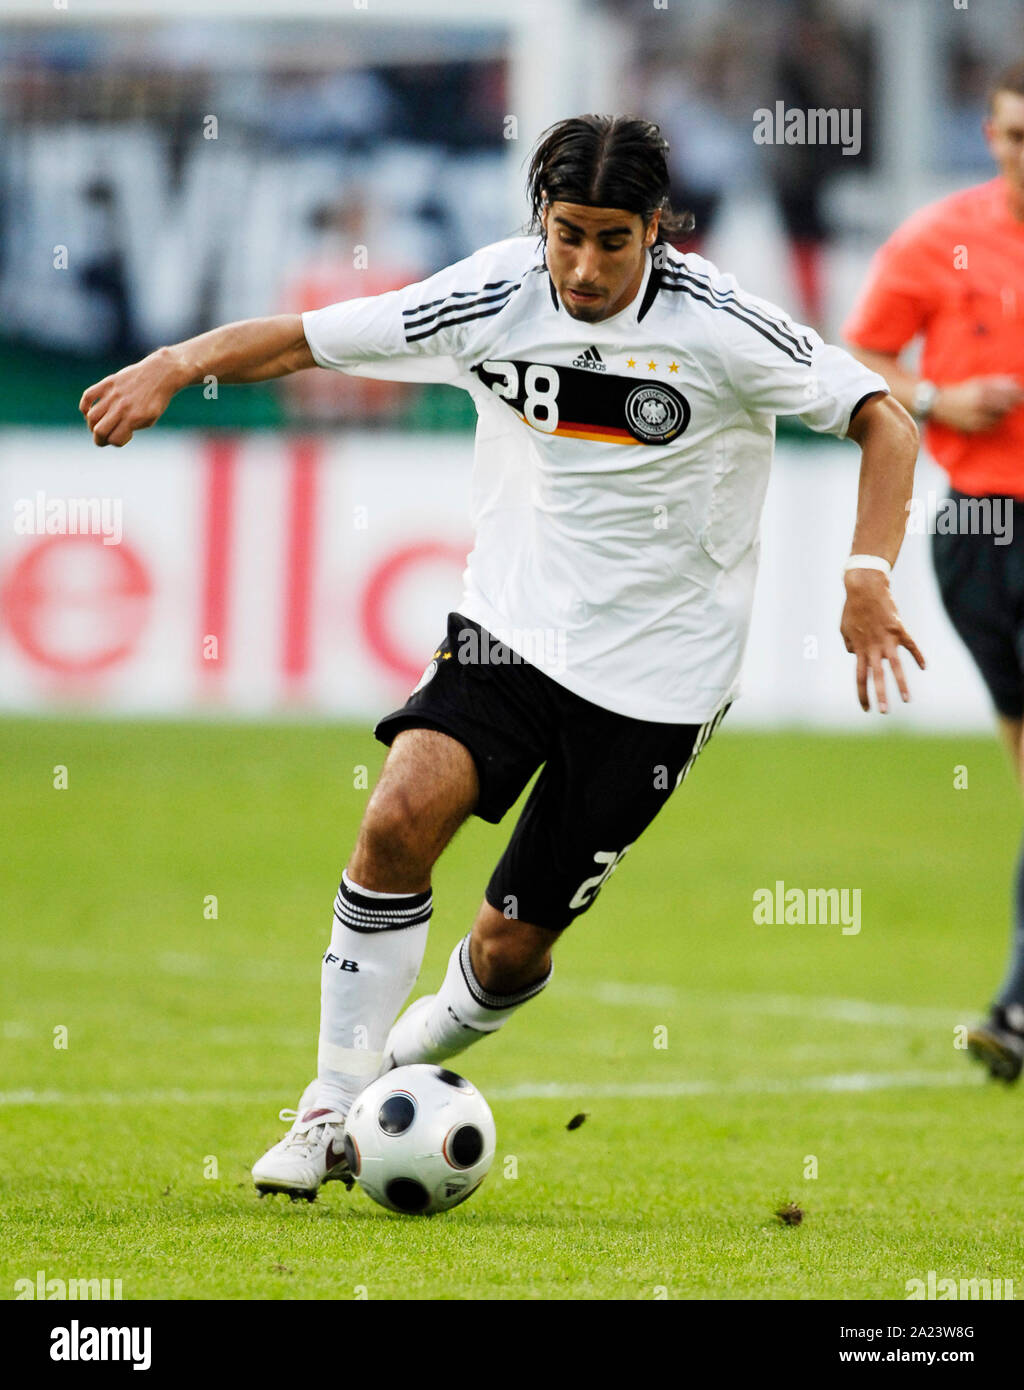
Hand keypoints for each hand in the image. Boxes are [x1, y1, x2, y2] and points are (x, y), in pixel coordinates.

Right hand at [79, 347, 185, 446]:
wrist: (161, 373)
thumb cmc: (156, 400)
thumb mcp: (150, 419)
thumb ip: (131, 427)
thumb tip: (110, 434)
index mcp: (134, 418)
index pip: (115, 440)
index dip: (116, 442)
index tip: (123, 436)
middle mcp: (122, 407)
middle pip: (99, 430)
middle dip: (99, 439)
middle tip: (104, 438)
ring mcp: (113, 394)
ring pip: (92, 416)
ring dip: (92, 425)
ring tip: (100, 424)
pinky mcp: (108, 383)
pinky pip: (88, 397)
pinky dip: (85, 407)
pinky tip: (90, 412)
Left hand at [840, 569, 925, 712]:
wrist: (865, 588)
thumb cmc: (852, 609)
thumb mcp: (844, 630)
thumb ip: (849, 645)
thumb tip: (853, 656)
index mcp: (859, 650)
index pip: (860, 678)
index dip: (863, 694)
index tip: (866, 709)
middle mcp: (873, 648)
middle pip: (876, 677)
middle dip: (880, 696)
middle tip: (884, 712)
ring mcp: (887, 639)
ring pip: (895, 666)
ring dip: (901, 684)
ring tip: (907, 699)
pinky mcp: (899, 629)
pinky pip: (911, 646)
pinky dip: (918, 656)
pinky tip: (924, 666)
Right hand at [932, 375, 1023, 432]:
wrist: (940, 405)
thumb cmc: (962, 391)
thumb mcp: (978, 382)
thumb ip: (997, 381)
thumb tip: (1016, 379)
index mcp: (983, 390)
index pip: (1008, 392)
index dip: (1018, 393)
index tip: (1022, 393)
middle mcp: (981, 404)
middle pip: (1006, 406)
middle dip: (1013, 404)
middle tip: (1018, 402)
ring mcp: (977, 416)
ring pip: (1000, 417)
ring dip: (1003, 413)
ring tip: (1001, 409)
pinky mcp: (973, 427)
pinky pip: (991, 426)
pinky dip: (995, 422)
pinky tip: (992, 417)